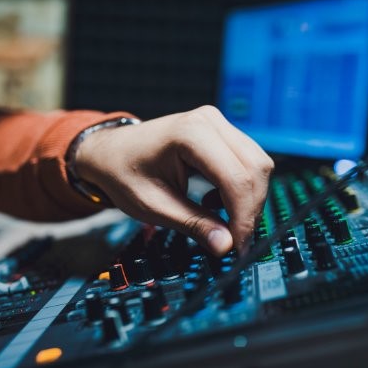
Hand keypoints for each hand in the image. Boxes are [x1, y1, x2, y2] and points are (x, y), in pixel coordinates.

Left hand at [75, 105, 273, 255]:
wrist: (109, 152)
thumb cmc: (124, 173)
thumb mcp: (154, 206)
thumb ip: (193, 225)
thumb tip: (226, 246)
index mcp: (190, 134)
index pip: (235, 178)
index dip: (243, 216)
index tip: (239, 247)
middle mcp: (210, 121)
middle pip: (255, 168)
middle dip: (251, 208)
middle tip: (236, 239)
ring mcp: (218, 123)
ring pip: (258, 164)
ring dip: (249, 198)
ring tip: (223, 220)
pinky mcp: (222, 132)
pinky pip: (248, 160)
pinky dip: (242, 186)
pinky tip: (216, 201)